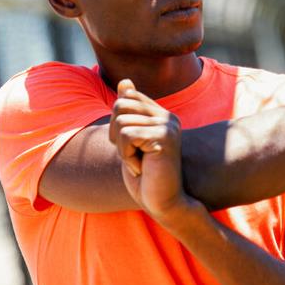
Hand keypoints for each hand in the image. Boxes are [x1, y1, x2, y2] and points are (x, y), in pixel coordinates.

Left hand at [109, 79, 192, 223]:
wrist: (164, 204)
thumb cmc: (147, 177)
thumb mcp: (131, 142)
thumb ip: (129, 113)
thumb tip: (125, 81)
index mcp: (161, 115)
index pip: (127, 97)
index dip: (118, 123)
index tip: (131, 147)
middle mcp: (168, 117)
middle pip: (120, 105)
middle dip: (116, 133)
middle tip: (131, 155)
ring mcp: (168, 125)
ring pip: (121, 122)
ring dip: (122, 149)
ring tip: (139, 164)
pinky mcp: (164, 136)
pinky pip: (127, 135)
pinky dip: (127, 156)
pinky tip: (141, 168)